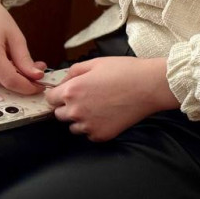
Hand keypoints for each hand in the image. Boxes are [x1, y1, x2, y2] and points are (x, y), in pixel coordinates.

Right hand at [0, 0, 45, 93]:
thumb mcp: (16, 37)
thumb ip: (25, 60)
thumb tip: (37, 77)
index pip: (10, 80)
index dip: (27, 86)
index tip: (40, 86)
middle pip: (2, 84)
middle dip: (21, 80)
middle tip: (34, 69)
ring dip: (8, 79)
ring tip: (13, 60)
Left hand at [45, 56, 179, 141]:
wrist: (149, 86)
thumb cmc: (125, 71)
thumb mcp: (97, 62)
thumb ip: (74, 71)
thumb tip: (63, 81)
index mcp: (72, 91)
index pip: (50, 99)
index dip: (59, 94)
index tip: (69, 92)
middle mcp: (75, 111)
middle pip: (59, 114)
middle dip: (69, 106)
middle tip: (88, 97)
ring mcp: (88, 125)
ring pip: (73, 126)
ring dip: (81, 118)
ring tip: (99, 106)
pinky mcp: (100, 135)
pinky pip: (89, 134)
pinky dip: (95, 126)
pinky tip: (108, 114)